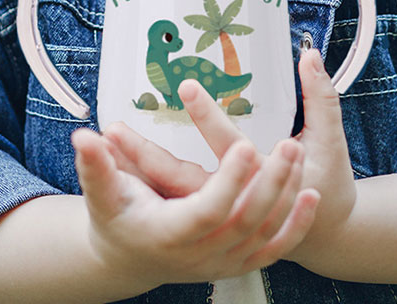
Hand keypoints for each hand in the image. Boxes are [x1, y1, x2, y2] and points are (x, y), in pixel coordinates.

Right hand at [72, 126, 318, 286]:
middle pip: (245, 220)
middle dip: (270, 181)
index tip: (245, 145)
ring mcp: (223, 262)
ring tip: (298, 153)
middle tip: (287, 143)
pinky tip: (311, 195)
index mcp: (170, 232)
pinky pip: (275, 248)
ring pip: (265, 233)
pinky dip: (296, 225)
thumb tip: (84, 135)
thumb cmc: (115, 219)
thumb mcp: (102, 194)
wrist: (129, 257)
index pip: (207, 209)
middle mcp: (200, 253)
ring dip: (287, 195)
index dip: (228, 181)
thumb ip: (96, 165)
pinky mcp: (239, 261)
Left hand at [104, 48, 356, 270]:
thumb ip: (322, 95)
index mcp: (262, 177)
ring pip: (168, 191)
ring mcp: (217, 213)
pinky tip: (118, 163)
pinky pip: (170, 198)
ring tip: (104, 142)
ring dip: (135, 170)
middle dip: (144, 155)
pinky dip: (144, 182)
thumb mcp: (329, 138)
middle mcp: (233, 201)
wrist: (325, 233)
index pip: (228, 145)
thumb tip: (310, 53)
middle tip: (112, 129)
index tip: (182, 85)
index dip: (206, 115)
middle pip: (180, 177)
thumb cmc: (329, 182)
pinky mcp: (208, 215)